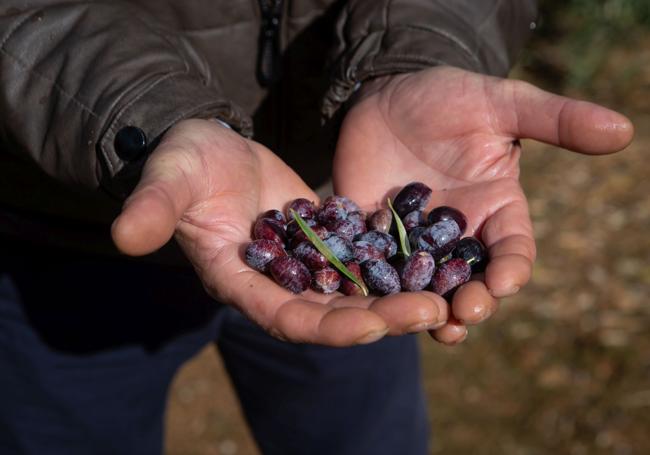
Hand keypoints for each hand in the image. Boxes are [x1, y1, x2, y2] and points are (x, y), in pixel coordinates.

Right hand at [111, 119, 448, 345]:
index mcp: (239, 281)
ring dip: (397, 298)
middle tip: (432, 312)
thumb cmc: (184, 160)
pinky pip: (362, 261)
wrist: (209, 146)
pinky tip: (434, 263)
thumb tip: (123, 235)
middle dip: (379, 318)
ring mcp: (302, 266)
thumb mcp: (171, 176)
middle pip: (330, 314)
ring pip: (354, 294)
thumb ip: (152, 206)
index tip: (373, 327)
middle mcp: (275, 284)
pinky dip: (395, 267)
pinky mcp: (323, 243)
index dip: (327, 326)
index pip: (284, 317)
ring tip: (446, 296)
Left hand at [334, 66, 633, 344]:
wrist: (388, 93)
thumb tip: (623, 129)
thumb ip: (554, 119)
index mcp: (494, 210)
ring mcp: (411, 239)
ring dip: (424, 308)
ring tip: (426, 324)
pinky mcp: (370, 234)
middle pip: (468, 280)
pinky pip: (371, 265)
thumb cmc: (449, 97)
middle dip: (469, 301)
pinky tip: (368, 301)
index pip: (511, 250)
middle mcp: (455, 234)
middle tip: (462, 315)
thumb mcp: (502, 102)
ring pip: (422, 286)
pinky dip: (372, 284)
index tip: (503, 283)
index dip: (510, 269)